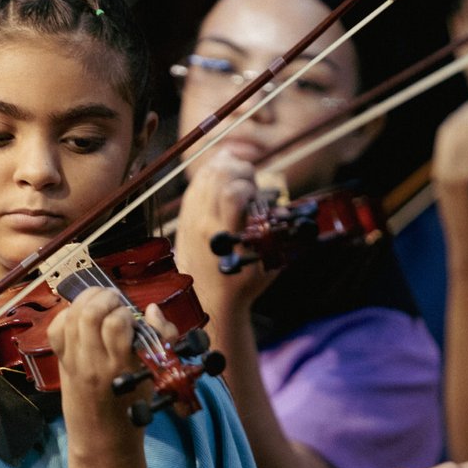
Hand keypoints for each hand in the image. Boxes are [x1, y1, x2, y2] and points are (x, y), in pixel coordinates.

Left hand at [48, 287, 158, 432]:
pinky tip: (81, 315)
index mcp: (120, 366)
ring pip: (71, 315)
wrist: (102, 437)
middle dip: (104, 297)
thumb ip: (160, 339)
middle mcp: (93, 362)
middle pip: (88, 314)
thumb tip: (152, 309)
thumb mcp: (153, 375)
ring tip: (100, 300)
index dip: (125, 312)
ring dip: (86, 299)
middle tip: (115, 301)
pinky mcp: (61, 361)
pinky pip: (56, 328)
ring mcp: (73, 361)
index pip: (116, 323)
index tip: (131, 317)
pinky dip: (67, 314)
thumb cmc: (133, 406)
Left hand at [172, 152, 272, 312]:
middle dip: (242, 171)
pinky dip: (212, 172)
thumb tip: (282, 207)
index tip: (259, 198)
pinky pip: (196, 182)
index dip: (250, 186)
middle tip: (251, 185)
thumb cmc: (244, 282)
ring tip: (240, 178)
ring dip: (227, 168)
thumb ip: (274, 233)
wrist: (209, 299)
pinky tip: (225, 175)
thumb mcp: (267, 262)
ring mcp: (191, 218)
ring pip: (206, 174)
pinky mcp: (185, 216)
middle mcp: (204, 224)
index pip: (233, 193)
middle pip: (219, 175)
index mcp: (226, 237)